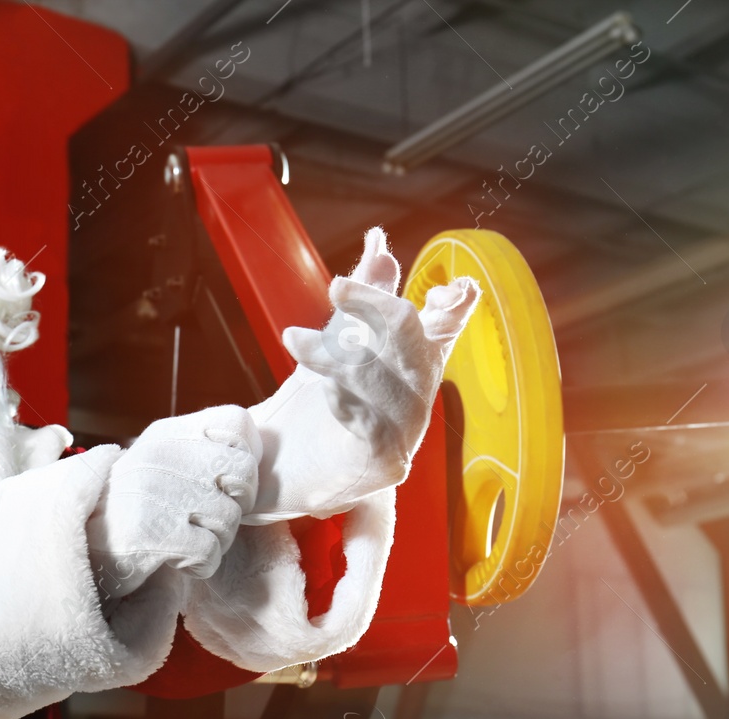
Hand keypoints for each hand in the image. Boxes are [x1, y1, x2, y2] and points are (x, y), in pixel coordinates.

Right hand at [86, 406, 260, 598]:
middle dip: (238, 504)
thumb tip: (254, 455)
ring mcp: (154, 493)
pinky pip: (210, 553)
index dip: (247, 455)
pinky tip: (180, 561)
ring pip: (230, 519)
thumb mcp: (159, 463)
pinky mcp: (150, 534)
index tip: (228, 480)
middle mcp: (161, 455)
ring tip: (189, 540)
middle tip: (210, 517)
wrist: (76, 543)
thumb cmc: (130, 507)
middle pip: (243, 473)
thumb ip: (199, 451)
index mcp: (168, 433)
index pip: (237, 422)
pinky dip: (201, 565)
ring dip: (218, 540)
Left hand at [246, 227, 479, 522]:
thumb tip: (378, 240)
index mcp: (413, 362)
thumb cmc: (314, 405)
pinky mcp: (383, 464)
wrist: (275, 469)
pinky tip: (325, 389)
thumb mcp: (336, 339)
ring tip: (294, 339)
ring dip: (339, 353)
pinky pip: (372, 422)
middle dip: (377, 307)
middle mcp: (417, 395)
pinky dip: (347, 397)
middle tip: (337, 286)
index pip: (445, 326)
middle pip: (414, 341)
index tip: (452, 290)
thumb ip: (363, 291)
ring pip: (387, 379)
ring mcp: (404, 432)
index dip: (454, 307)